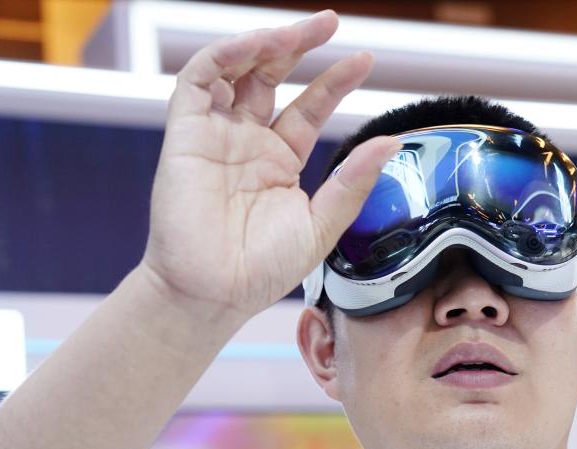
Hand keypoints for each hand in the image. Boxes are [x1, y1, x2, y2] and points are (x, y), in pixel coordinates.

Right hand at [141, 10, 400, 321]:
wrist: (213, 294)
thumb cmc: (261, 271)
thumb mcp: (321, 225)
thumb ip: (353, 183)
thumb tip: (390, 143)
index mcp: (279, 162)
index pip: (309, 108)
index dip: (334, 83)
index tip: (364, 62)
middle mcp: (248, 143)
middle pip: (272, 77)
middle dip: (298, 46)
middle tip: (329, 22)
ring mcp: (216, 137)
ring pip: (235, 71)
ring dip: (264, 45)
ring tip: (296, 33)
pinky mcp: (186, 135)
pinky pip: (198, 81)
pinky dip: (224, 57)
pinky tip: (255, 47)